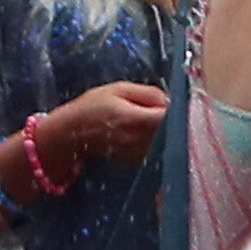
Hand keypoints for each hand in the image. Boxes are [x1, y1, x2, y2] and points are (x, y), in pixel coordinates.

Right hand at [29, 77, 169, 178]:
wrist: (69, 134)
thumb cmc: (91, 107)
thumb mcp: (118, 89)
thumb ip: (148, 93)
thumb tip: (171, 100)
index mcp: (137, 120)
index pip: (173, 116)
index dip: (180, 109)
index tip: (180, 102)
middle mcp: (141, 140)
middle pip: (174, 131)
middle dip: (176, 120)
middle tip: (170, 109)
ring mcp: (139, 153)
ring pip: (168, 141)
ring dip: (169, 131)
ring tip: (156, 121)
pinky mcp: (137, 160)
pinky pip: (158, 148)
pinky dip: (160, 140)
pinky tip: (149, 132)